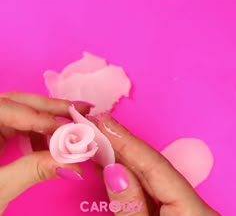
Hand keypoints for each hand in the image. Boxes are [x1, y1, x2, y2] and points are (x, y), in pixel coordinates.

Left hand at [0, 92, 89, 214]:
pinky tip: (51, 144)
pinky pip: (23, 123)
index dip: (40, 118)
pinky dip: (40, 131)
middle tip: (80, 110)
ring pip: (24, 110)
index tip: (68, 129)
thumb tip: (73, 165)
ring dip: (49, 119)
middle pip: (20, 103)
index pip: (8, 108)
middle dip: (52, 108)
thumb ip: (33, 171)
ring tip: (72, 126)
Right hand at [92, 114, 219, 215]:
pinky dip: (124, 174)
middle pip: (150, 166)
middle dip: (121, 144)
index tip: (104, 122)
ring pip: (146, 174)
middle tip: (96, 126)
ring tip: (98, 140)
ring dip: (119, 156)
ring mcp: (181, 206)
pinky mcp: (170, 210)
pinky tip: (109, 164)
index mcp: (193, 212)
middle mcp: (190, 203)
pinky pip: (144, 186)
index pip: (154, 165)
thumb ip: (131, 207)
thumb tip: (115, 170)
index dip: (127, 141)